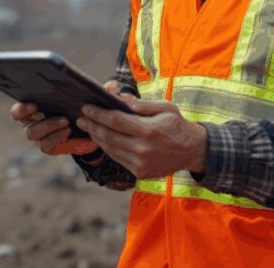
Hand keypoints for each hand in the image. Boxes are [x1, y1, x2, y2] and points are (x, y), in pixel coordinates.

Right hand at [9, 80, 125, 157]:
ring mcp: (42, 135)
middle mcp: (35, 119)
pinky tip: (67, 132)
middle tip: (39, 108)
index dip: (21, 105)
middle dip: (27, 113)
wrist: (92, 129)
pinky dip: (56, 138)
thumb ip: (102, 90)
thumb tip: (112, 86)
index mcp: (37, 104)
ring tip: (64, 121)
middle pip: (20, 119)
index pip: (19, 106)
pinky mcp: (51, 146)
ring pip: (33, 133)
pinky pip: (47, 145)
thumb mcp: (95, 96)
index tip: (31, 101)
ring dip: (47, 125)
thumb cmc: (87, 107)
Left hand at [76, 99, 206, 179]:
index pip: (115, 121)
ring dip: (96, 137)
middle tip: (81, 118)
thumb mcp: (165, 108)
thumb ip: (142, 105)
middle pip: (108, 136)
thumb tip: (121, 100)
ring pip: (110, 149)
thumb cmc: (177, 125)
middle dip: (92, 125)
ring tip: (88, 127)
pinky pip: (118, 158)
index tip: (87, 108)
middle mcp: (142, 149)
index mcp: (149, 130)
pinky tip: (102, 139)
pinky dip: (107, 148)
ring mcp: (140, 163)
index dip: (98, 114)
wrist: (192, 151)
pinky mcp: (140, 173)